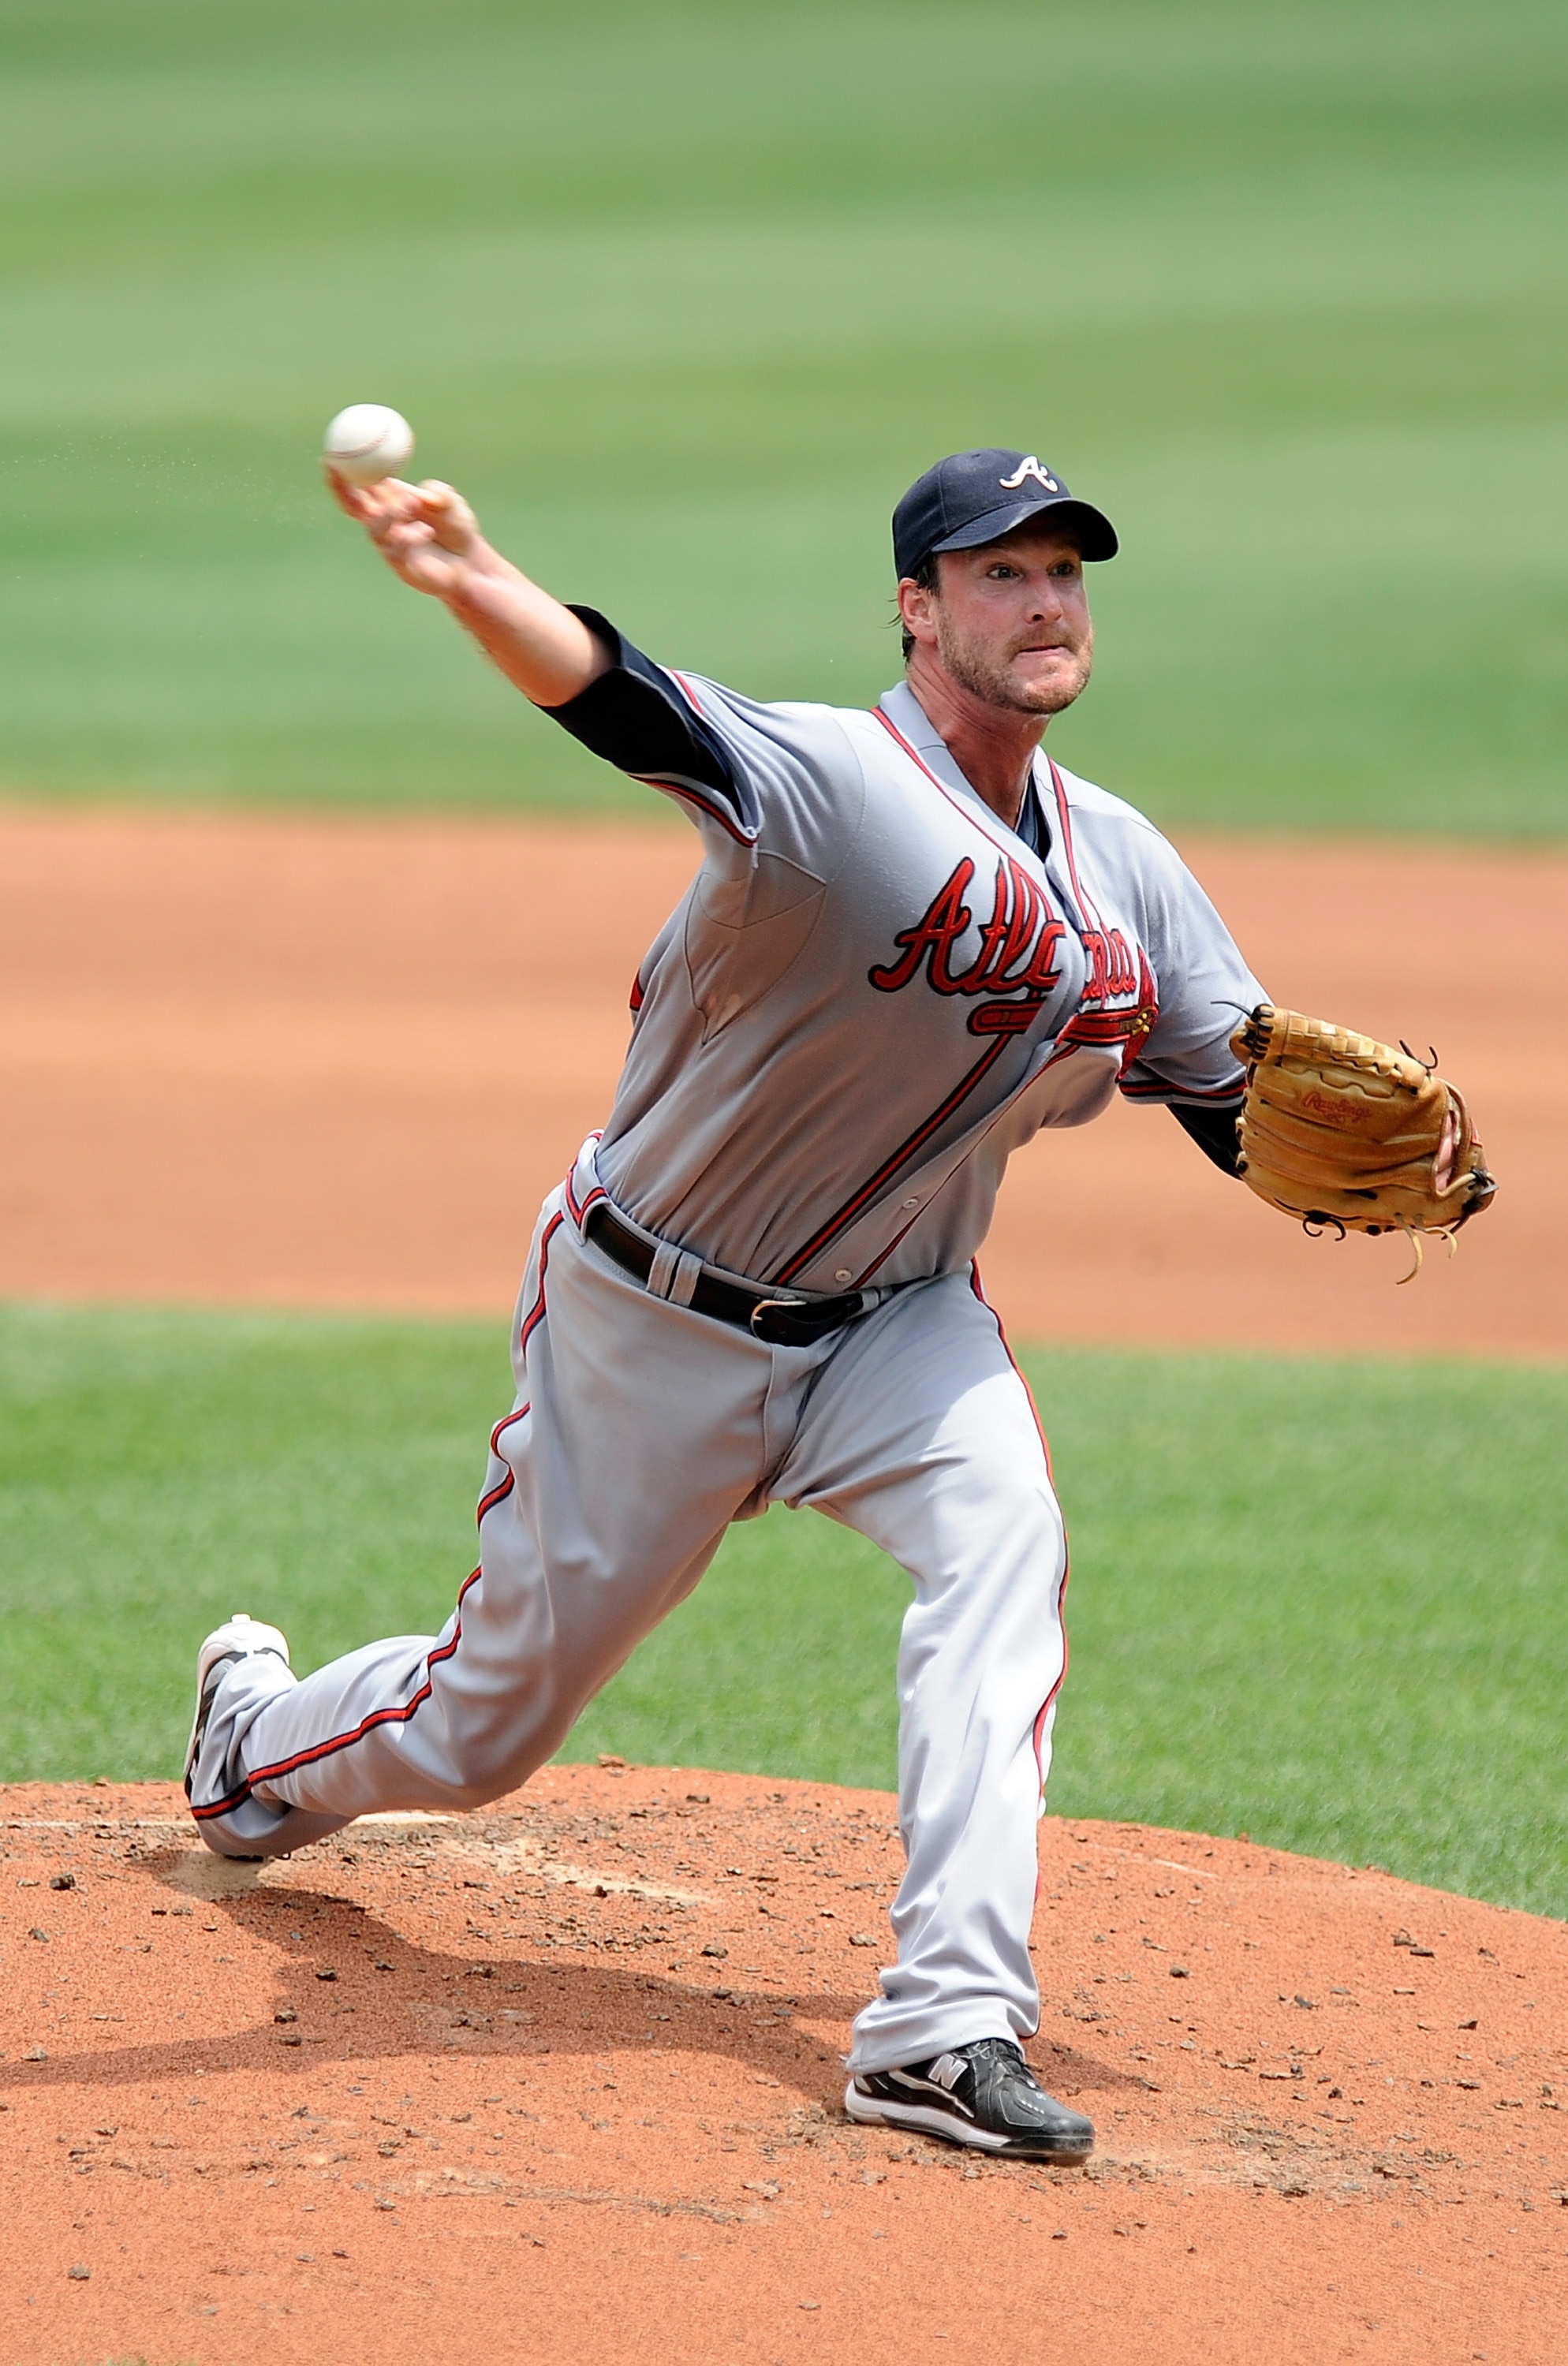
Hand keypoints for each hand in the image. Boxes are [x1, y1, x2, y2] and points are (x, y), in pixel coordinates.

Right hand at [325, 467, 486, 600]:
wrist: (471, 563)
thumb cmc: (457, 528)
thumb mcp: (452, 504)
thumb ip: (439, 493)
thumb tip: (421, 491)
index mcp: (389, 502)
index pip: (361, 486)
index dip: (343, 473)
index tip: (332, 457)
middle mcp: (384, 523)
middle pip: (353, 507)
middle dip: (342, 490)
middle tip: (342, 472)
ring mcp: (390, 545)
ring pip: (375, 529)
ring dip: (390, 512)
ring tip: (411, 503)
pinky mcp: (402, 567)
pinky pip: (395, 552)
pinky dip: (408, 538)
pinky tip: (425, 530)